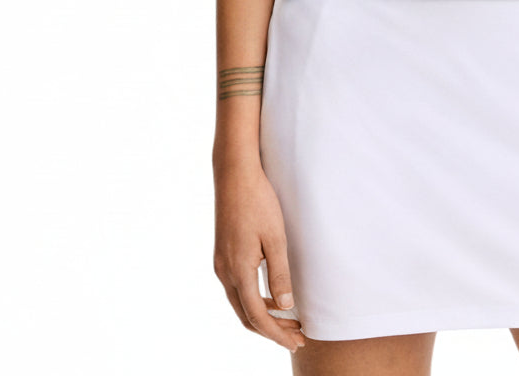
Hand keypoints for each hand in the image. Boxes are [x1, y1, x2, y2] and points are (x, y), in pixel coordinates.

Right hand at [213, 166, 306, 352]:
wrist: (234, 175)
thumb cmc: (258, 202)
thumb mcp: (276, 238)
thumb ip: (280, 274)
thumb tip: (286, 307)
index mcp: (238, 271)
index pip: (258, 316)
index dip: (277, 333)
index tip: (297, 342)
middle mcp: (224, 272)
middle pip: (246, 316)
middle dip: (272, 330)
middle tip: (298, 336)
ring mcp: (221, 264)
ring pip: (241, 303)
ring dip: (264, 315)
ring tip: (289, 321)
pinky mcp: (222, 255)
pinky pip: (237, 289)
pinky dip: (255, 300)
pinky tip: (273, 296)